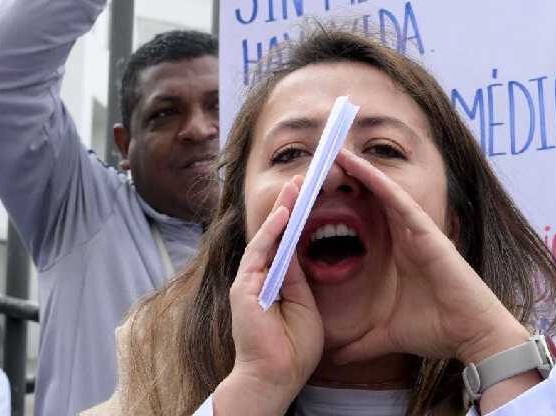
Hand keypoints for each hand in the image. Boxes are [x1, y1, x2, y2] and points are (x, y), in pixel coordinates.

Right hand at [216, 175, 322, 415]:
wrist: (275, 378)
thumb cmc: (292, 350)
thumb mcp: (304, 306)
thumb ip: (298, 280)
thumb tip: (299, 254)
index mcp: (275, 281)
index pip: (287, 241)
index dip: (298, 217)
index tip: (311, 194)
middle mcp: (259, 278)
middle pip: (275, 233)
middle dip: (289, 204)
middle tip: (303, 177)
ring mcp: (249, 282)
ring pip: (266, 237)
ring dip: (281, 209)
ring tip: (295, 184)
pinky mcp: (244, 289)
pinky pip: (259, 254)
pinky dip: (271, 233)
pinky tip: (283, 214)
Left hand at [330, 149, 530, 366]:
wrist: (471, 335)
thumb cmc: (435, 331)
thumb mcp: (384, 336)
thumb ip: (360, 342)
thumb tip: (331, 355)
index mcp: (397, 255)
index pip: (364, 224)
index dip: (339, 207)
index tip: (310, 197)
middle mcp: (406, 237)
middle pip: (370, 201)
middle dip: (345, 182)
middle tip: (316, 163)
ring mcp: (417, 231)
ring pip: (382, 192)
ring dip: (358, 171)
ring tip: (331, 153)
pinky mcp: (427, 231)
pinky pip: (397, 200)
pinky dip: (377, 180)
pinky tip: (356, 165)